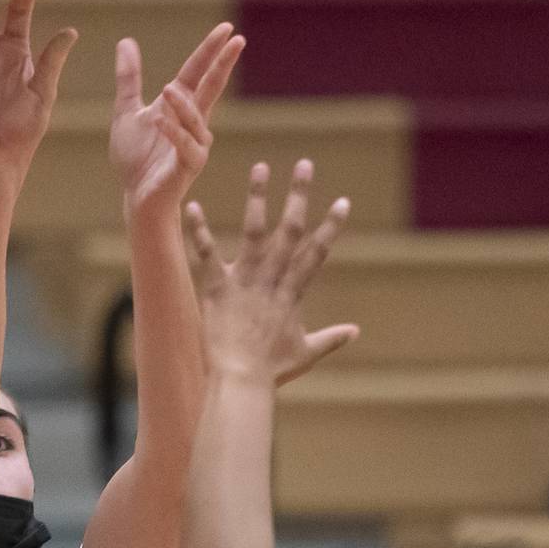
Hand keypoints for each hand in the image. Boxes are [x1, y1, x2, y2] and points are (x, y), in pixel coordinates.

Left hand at [111, 22, 242, 213]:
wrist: (136, 196)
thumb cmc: (136, 158)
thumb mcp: (127, 110)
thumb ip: (129, 78)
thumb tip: (126, 41)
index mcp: (180, 106)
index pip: (198, 72)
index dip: (210, 51)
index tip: (227, 28)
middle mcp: (194, 122)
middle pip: (212, 88)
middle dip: (223, 65)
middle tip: (238, 41)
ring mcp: (195, 144)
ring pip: (195, 119)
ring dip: (182, 105)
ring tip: (168, 90)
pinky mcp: (188, 167)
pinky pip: (184, 147)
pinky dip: (172, 133)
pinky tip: (159, 120)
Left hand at [185, 160, 357, 386]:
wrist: (241, 382)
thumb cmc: (272, 372)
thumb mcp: (306, 353)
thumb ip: (330, 338)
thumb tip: (355, 332)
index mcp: (293, 293)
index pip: (316, 252)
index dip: (330, 226)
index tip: (342, 201)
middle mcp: (272, 279)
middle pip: (290, 230)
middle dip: (298, 195)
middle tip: (304, 164)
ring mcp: (245, 281)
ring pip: (253, 231)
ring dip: (257, 198)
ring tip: (260, 167)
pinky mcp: (217, 287)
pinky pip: (206, 254)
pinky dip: (199, 230)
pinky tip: (193, 206)